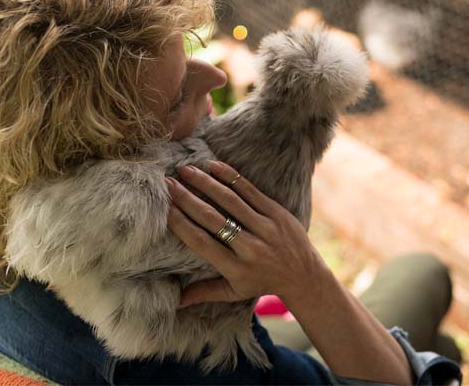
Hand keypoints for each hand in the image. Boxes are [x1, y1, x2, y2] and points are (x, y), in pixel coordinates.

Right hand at [166, 161, 326, 307]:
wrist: (304, 275)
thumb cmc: (262, 282)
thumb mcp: (234, 291)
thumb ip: (205, 292)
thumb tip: (175, 302)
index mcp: (235, 267)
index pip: (201, 242)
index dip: (181, 224)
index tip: (163, 209)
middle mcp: (250, 247)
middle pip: (212, 219)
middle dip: (187, 199)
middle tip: (167, 183)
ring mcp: (265, 228)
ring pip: (230, 201)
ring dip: (205, 183)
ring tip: (185, 170)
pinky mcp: (277, 213)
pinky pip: (250, 191)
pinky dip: (231, 177)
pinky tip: (213, 165)